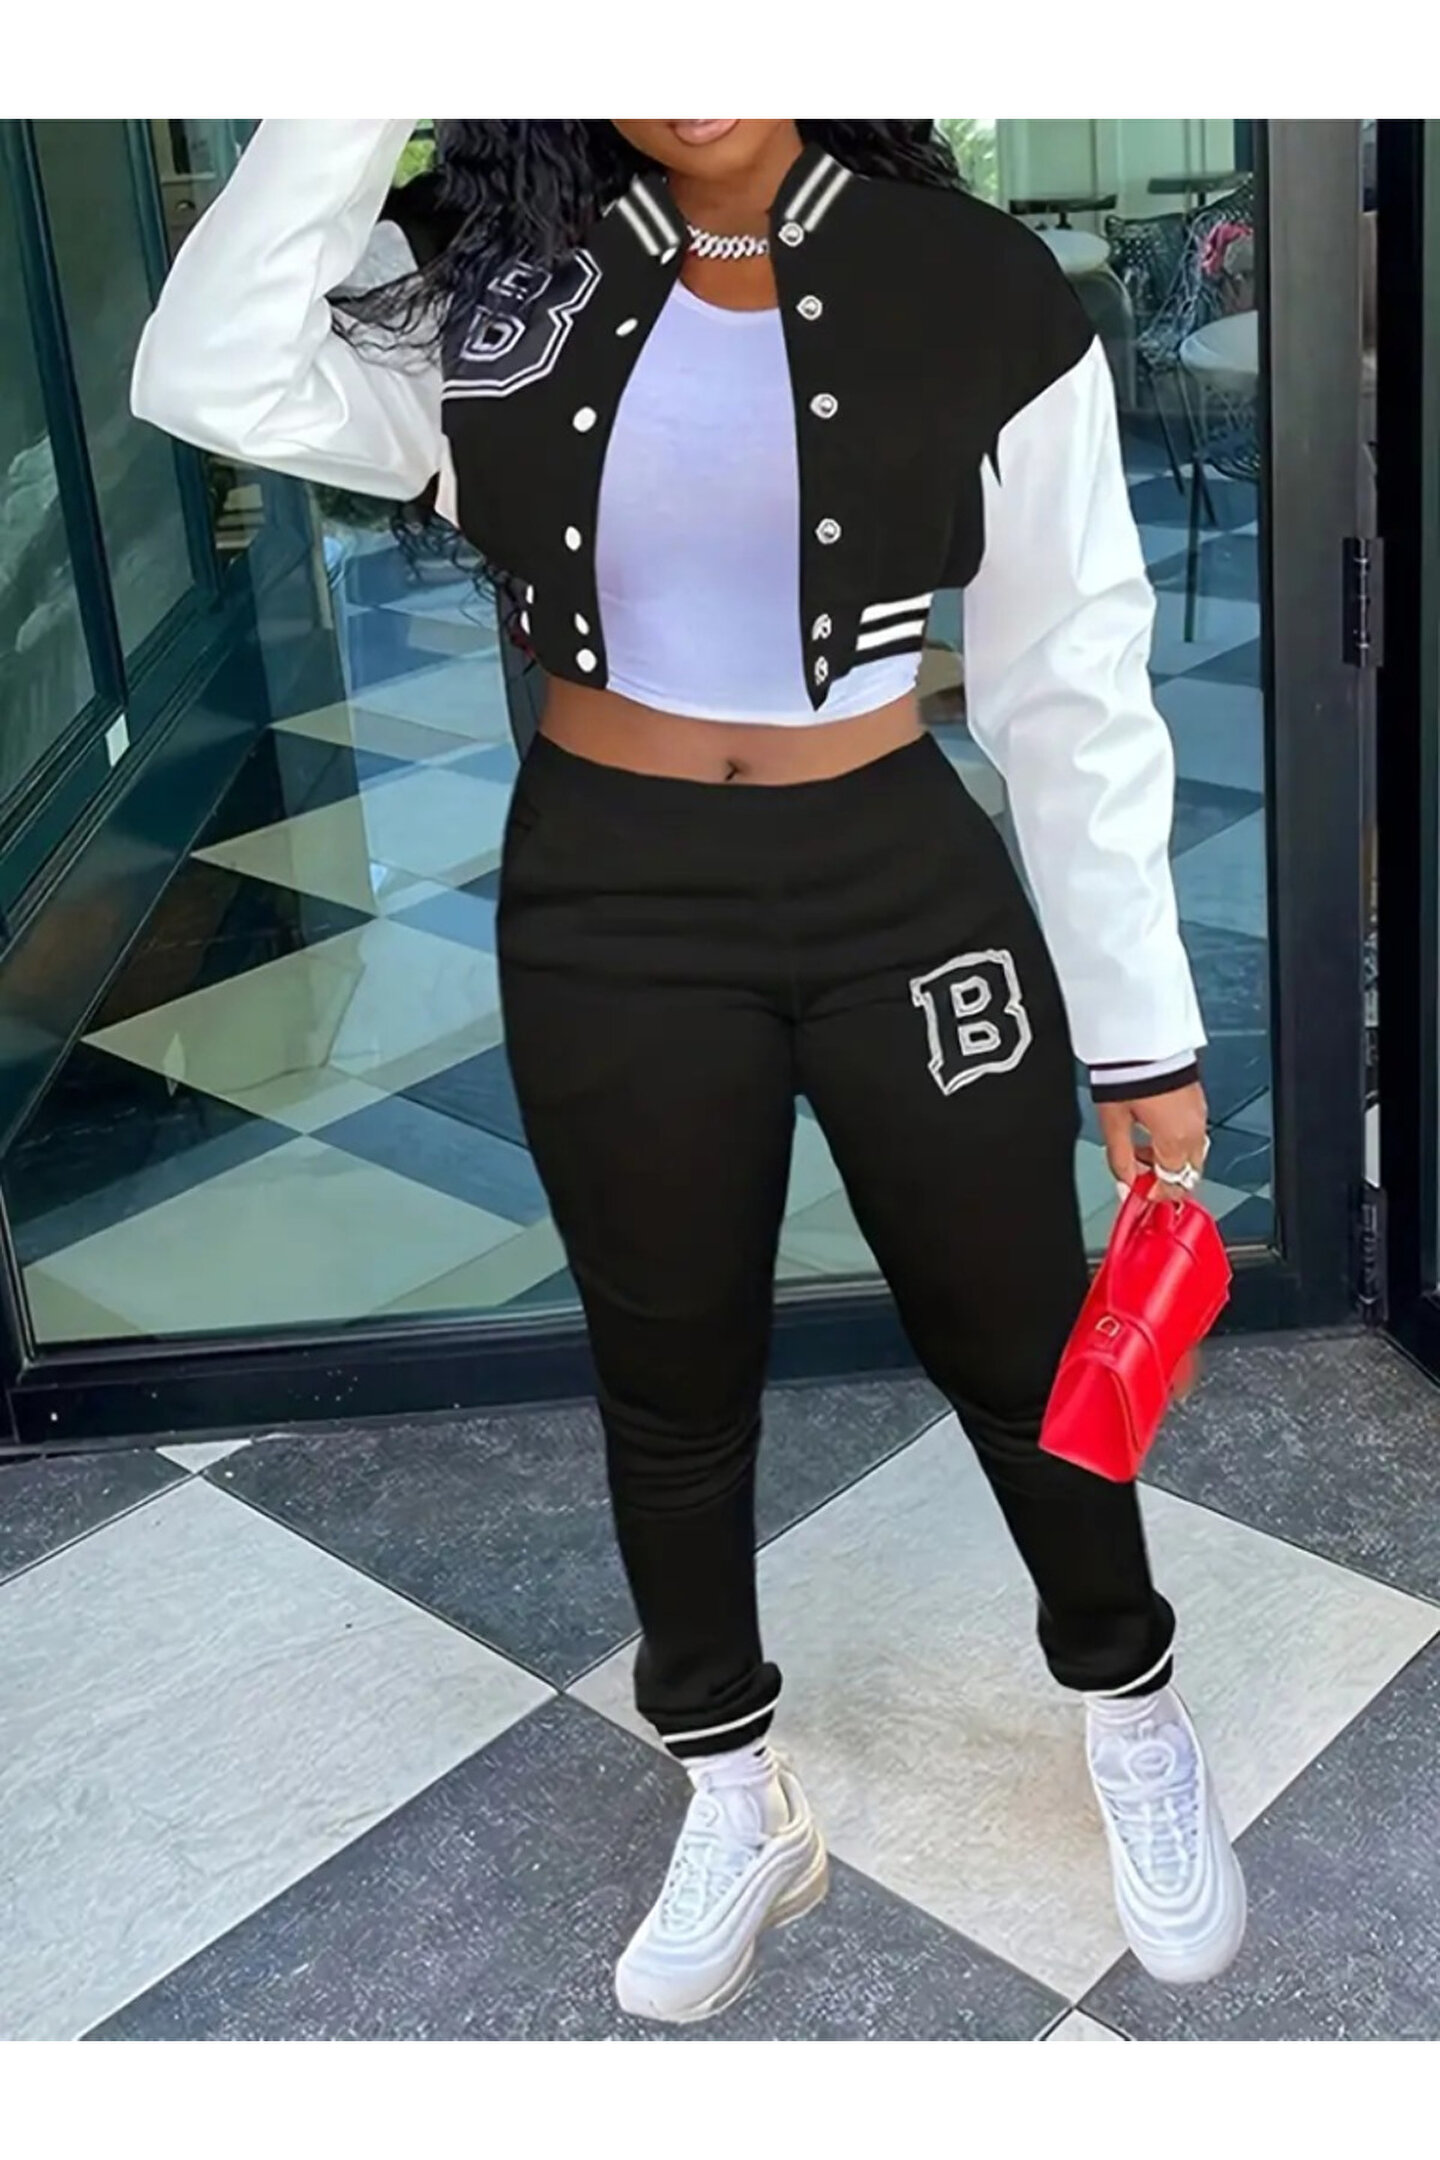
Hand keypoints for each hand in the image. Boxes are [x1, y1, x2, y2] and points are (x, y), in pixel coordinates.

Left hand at [1096, 1080, 1209, 1209]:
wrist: (1142, 1041)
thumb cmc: (1129, 1078)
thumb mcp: (1114, 1125)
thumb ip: (1120, 1159)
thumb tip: (1124, 1183)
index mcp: (1176, 1142)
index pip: (1174, 1185)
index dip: (1154, 1194)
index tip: (1137, 1191)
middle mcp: (1194, 1131)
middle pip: (1188, 1172)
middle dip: (1164, 1178)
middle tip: (1139, 1173)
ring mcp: (1199, 1114)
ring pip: (1192, 1153)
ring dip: (1169, 1159)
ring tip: (1141, 1147)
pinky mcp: (1197, 1100)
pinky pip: (1192, 1132)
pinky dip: (1175, 1140)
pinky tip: (1153, 1129)